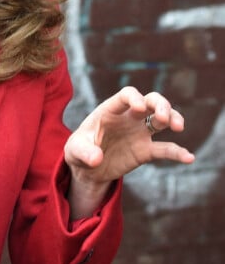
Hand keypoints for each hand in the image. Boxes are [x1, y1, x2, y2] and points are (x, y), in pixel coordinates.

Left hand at [64, 86, 194, 187]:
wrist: (87, 168)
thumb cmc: (78, 150)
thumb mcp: (74, 150)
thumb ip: (84, 151)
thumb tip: (96, 158)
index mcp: (110, 110)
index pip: (126, 95)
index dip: (134, 98)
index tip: (139, 108)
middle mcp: (128, 117)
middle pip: (149, 101)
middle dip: (160, 105)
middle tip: (163, 117)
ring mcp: (138, 132)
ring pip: (161, 118)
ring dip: (172, 118)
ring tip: (178, 127)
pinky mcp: (145, 150)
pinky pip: (165, 149)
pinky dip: (178, 152)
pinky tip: (189, 157)